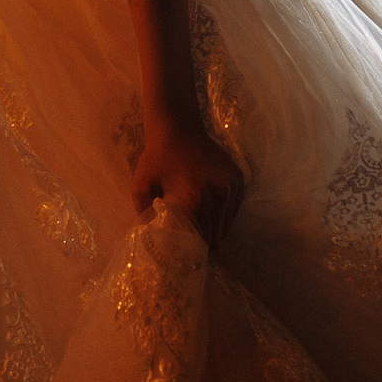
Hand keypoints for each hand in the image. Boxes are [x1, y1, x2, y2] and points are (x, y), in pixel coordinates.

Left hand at [132, 115, 244, 246]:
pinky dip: (225, 215)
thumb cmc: (158, 157)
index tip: (187, 255)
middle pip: (217, 234)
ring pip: (228, 223)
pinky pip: (234, 208)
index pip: (203, 238)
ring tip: (203, 231)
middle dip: (206, 243)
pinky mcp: (239, 178)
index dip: (195, 249)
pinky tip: (211, 213)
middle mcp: (219, 194)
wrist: (177, 126)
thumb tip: (149, 239)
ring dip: (216, 229)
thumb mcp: (142, 185)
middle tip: (194, 246)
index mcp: (196, 199)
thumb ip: (144, 214)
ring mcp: (232, 186)